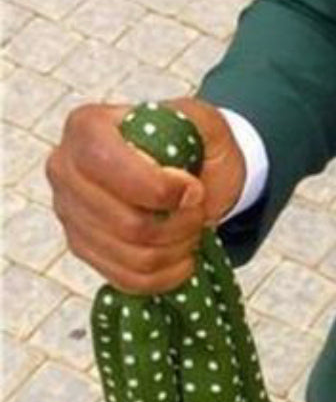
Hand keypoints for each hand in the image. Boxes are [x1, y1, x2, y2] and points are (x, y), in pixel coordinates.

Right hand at [45, 97, 246, 294]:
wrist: (190, 172)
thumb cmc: (193, 144)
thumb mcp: (204, 122)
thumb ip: (194, 131)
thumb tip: (177, 177)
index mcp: (87, 128)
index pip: (104, 164)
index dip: (158, 188)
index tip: (193, 189)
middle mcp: (65, 169)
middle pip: (126, 223)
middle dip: (180, 224)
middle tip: (198, 211)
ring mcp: (69, 213)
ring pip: (132, 256)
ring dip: (177, 249)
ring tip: (192, 229)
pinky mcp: (83, 247)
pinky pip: (127, 279)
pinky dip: (167, 274)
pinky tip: (182, 255)